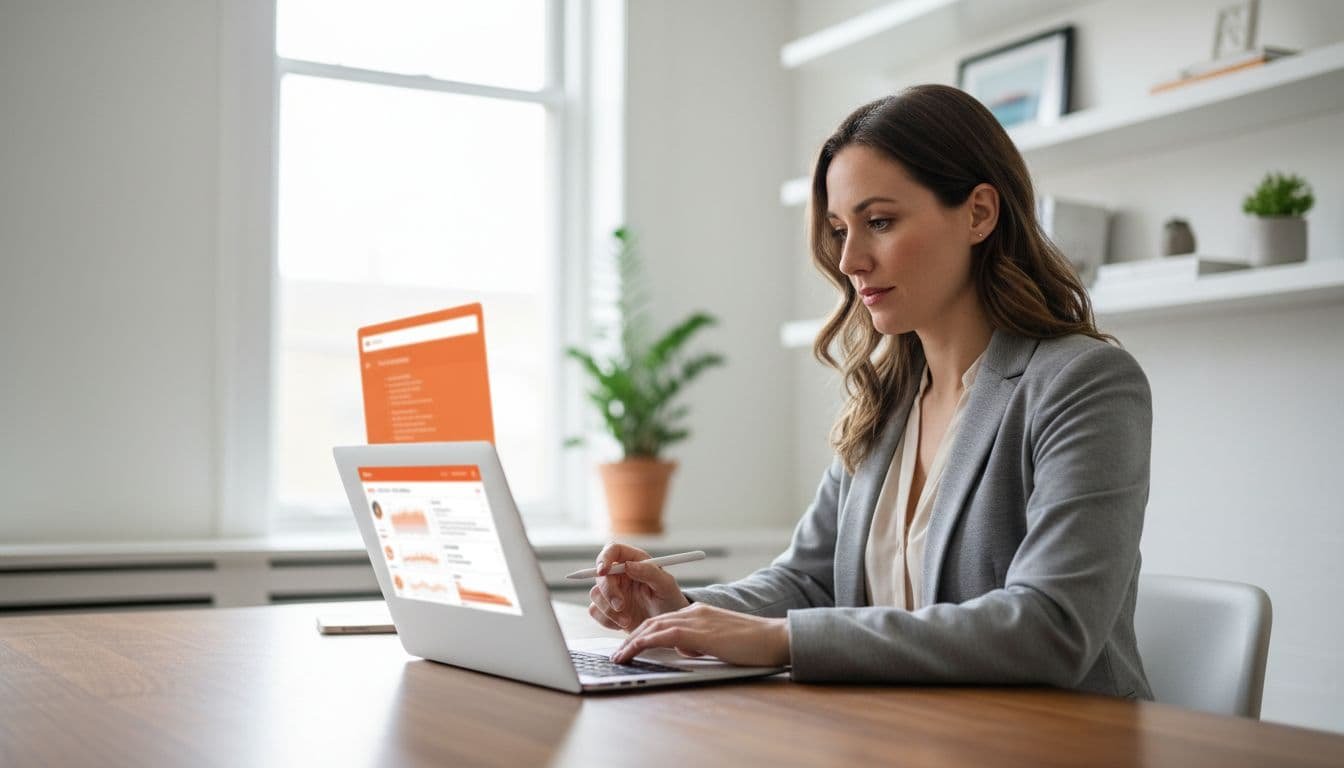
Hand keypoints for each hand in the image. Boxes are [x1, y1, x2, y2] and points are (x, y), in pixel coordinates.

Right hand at [588, 542, 689, 630]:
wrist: (666, 628)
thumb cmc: (670, 601)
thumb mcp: (666, 586)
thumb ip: (649, 572)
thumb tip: (629, 565)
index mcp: (635, 561)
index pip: (613, 550)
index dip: (605, 557)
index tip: (603, 571)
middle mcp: (621, 574)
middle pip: (601, 575)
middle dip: (608, 591)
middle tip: (620, 606)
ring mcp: (613, 592)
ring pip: (595, 594)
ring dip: (609, 610)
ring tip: (627, 620)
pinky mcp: (607, 609)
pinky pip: (595, 611)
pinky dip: (607, 620)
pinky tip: (623, 624)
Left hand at [610, 603, 789, 666]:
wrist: (775, 638)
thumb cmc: (754, 645)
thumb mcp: (721, 642)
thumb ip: (702, 643)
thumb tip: (686, 651)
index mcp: (700, 614)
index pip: (664, 621)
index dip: (643, 633)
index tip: (630, 646)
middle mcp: (694, 612)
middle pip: (653, 622)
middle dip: (631, 637)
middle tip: (617, 653)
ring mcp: (695, 620)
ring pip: (652, 627)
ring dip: (630, 642)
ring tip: (617, 657)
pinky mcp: (697, 632)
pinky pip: (661, 636)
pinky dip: (641, 644)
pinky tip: (630, 653)